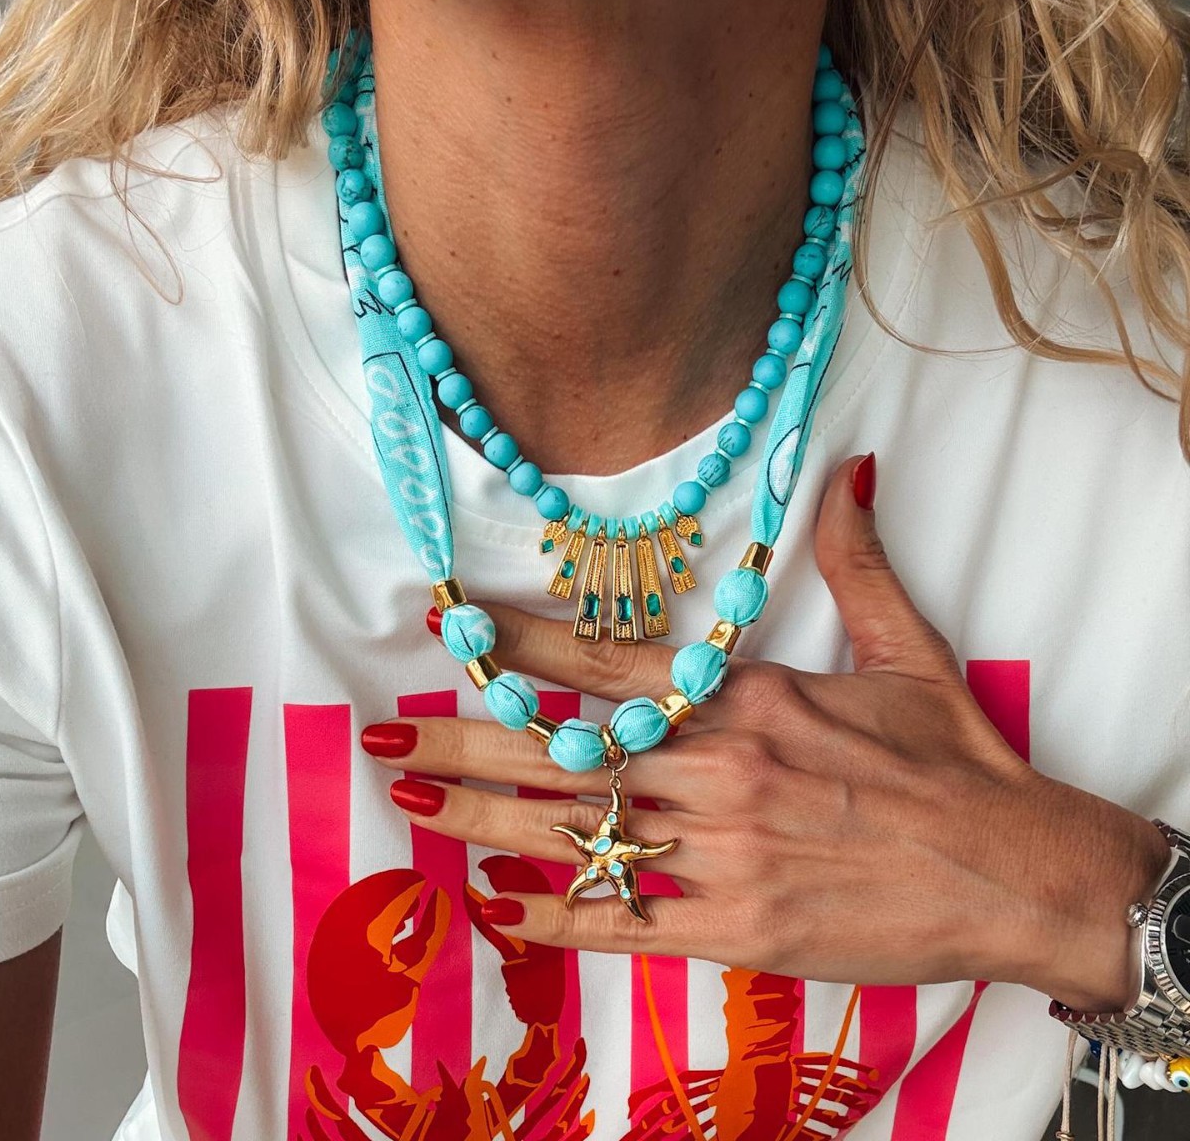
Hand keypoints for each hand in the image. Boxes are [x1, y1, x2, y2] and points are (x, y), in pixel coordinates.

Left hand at [363, 454, 1168, 1010]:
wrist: (1019, 875)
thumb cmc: (957, 765)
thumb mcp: (908, 653)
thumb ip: (854, 563)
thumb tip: (847, 473)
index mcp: (754, 694)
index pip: (609, 660)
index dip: (519, 643)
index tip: (451, 626)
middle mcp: (724, 766)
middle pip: (566, 747)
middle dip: (465, 735)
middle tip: (382, 730)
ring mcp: (725, 852)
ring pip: (576, 828)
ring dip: (484, 812)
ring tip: (412, 795)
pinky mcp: (740, 929)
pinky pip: (624, 919)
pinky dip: (553, 912)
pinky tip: (495, 903)